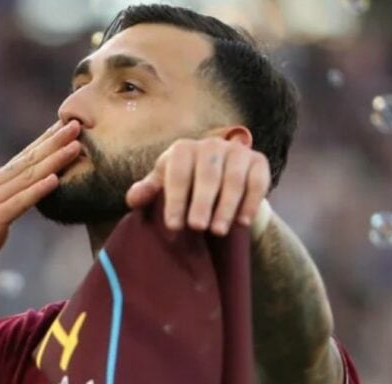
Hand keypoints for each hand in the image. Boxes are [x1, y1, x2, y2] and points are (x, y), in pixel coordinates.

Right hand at [0, 120, 80, 284]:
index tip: (68, 124)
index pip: (26, 155)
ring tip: (75, 146)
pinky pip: (21, 201)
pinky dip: (38, 189)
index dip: (47, 139)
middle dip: (55, 141)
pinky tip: (55, 179)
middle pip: (31, 158)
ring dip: (55, 160)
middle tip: (77, 123)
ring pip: (30, 175)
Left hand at [125, 138, 269, 235]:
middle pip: (208, 175)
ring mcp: (237, 151)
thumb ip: (148, 192)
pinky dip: (250, 202)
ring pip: (233, 180)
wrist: (224, 187)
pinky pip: (257, 182)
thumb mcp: (165, 188)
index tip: (173, 226)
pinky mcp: (259, 161)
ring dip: (226, 207)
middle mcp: (211, 144)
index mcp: (183, 149)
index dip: (175, 200)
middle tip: (198, 227)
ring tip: (218, 231)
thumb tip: (132, 199)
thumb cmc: (187, 188)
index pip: (178, 173)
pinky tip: (242, 222)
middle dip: (202, 203)